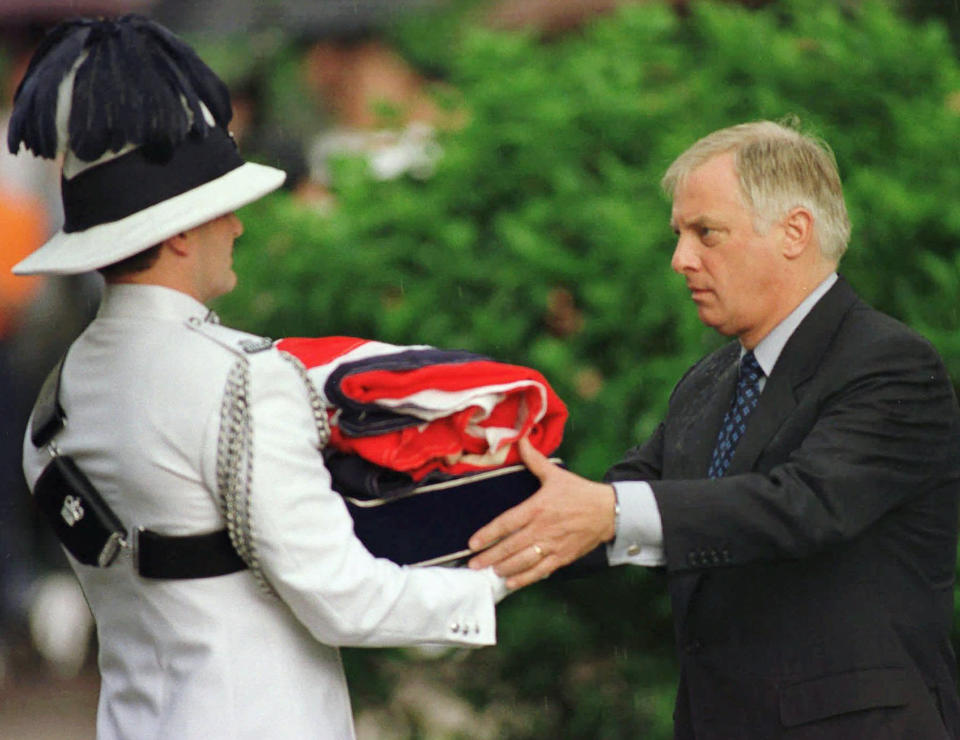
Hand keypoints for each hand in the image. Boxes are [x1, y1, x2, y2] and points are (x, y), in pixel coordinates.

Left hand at [467, 437, 616, 587]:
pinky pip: (540, 570)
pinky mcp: (563, 557)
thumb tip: (520, 440)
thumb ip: (534, 460)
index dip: (488, 534)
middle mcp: (542, 528)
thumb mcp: (555, 474)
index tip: (473, 543)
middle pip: (511, 546)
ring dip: (505, 568)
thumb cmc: (579, 492)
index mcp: (537, 508)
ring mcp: (553, 545)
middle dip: (490, 556)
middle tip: (473, 564)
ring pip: (523, 561)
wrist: (608, 511)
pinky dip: (525, 578)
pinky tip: (511, 583)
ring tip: (489, 572)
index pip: (507, 523)